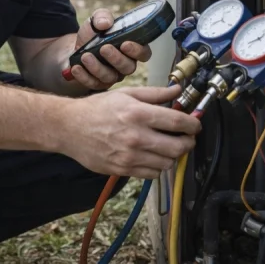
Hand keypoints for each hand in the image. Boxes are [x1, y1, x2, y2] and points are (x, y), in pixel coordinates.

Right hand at [60, 86, 200, 178]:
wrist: (69, 127)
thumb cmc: (96, 108)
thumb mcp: (126, 94)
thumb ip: (155, 94)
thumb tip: (177, 90)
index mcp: (138, 114)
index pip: (178, 122)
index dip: (193, 125)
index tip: (195, 125)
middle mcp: (136, 137)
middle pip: (178, 147)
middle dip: (188, 143)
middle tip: (186, 138)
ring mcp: (129, 156)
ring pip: (167, 163)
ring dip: (173, 155)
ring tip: (167, 146)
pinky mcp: (122, 169)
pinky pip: (152, 174)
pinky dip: (157, 166)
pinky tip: (152, 156)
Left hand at [66, 8, 152, 90]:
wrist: (76, 46)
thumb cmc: (94, 33)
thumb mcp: (97, 20)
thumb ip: (102, 16)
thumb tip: (105, 23)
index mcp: (131, 48)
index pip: (144, 53)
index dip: (137, 51)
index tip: (125, 44)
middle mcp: (125, 64)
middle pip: (128, 67)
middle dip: (116, 58)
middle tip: (104, 48)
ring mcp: (112, 76)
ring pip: (110, 77)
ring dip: (97, 67)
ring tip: (85, 56)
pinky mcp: (98, 83)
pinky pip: (93, 84)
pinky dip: (84, 76)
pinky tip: (76, 67)